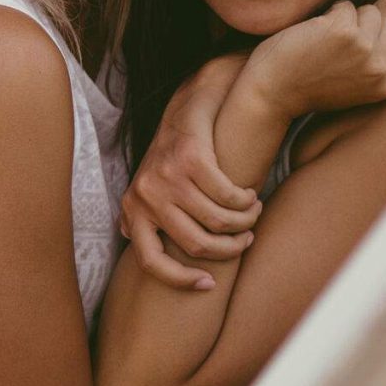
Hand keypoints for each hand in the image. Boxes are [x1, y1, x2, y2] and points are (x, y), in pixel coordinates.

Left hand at [120, 55, 260, 290]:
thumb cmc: (176, 151)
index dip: (181, 280)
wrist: (193, 102)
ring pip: (216, 221)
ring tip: (252, 214)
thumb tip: (132, 238)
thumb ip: (144, 212)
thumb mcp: (152, 183)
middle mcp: (145, 194)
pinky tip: (250, 195)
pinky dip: (245, 200)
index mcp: (132, 209)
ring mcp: (167, 175)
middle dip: (229, 248)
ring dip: (244, 222)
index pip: (150, 262)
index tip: (209, 283)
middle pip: (195, 244)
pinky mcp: (191, 158)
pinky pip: (227, 195)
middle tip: (245, 240)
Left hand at [245, 0, 385, 117]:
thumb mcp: (356, 87)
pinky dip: (330, 13)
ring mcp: (364, 49)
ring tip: (327, 38)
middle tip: (339, 43)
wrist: (272, 93)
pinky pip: (346, 6)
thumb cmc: (309, 86)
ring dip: (349, 17)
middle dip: (366, 26)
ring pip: (371, 11)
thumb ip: (378, 66)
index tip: (370, 39)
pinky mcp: (344, 32)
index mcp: (385, 86)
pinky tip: (315, 32)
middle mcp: (379, 69)